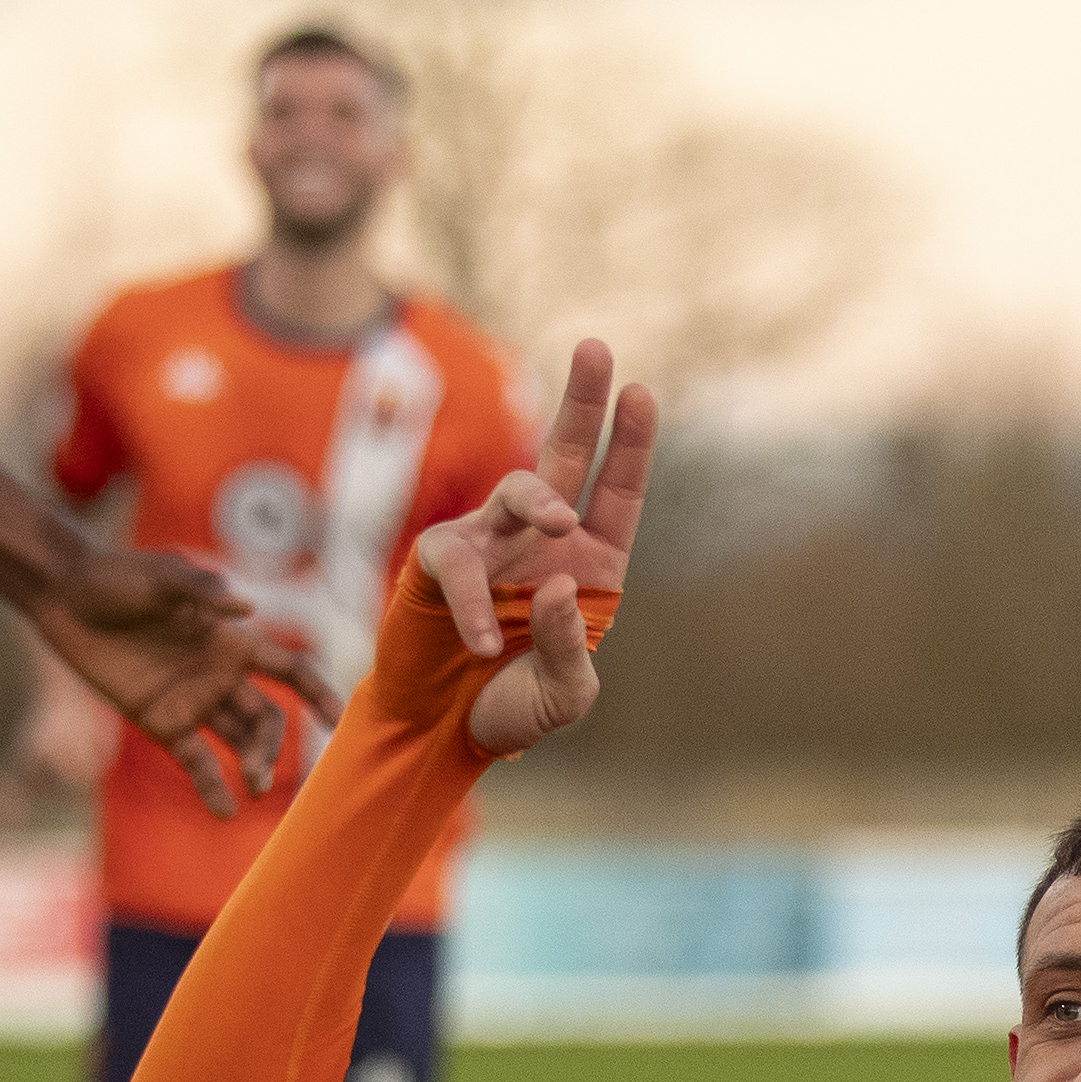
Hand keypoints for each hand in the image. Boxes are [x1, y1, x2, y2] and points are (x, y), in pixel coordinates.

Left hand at [30, 548, 330, 817]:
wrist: (63, 597)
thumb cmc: (114, 577)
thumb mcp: (158, 575)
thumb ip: (200, 589)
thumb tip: (247, 608)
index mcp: (232, 641)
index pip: (289, 673)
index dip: (319, 696)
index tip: (341, 722)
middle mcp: (221, 676)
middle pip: (267, 722)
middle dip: (270, 749)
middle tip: (258, 773)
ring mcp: (194, 703)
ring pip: (240, 744)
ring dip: (252, 768)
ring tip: (249, 789)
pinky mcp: (163, 724)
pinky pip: (198, 762)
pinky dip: (212, 788)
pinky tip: (224, 812)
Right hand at [414, 338, 658, 755]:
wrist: (445, 733)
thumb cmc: (513, 706)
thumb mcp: (565, 694)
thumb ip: (569, 647)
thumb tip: (559, 582)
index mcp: (588, 564)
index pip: (616, 494)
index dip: (629, 443)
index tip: (641, 392)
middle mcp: (542, 541)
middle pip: (565, 456)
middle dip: (582, 402)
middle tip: (596, 348)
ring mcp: (490, 543)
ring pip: (516, 492)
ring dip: (539, 499)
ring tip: (559, 524)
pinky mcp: (439, 561)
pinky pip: (457, 563)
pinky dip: (474, 603)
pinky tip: (488, 644)